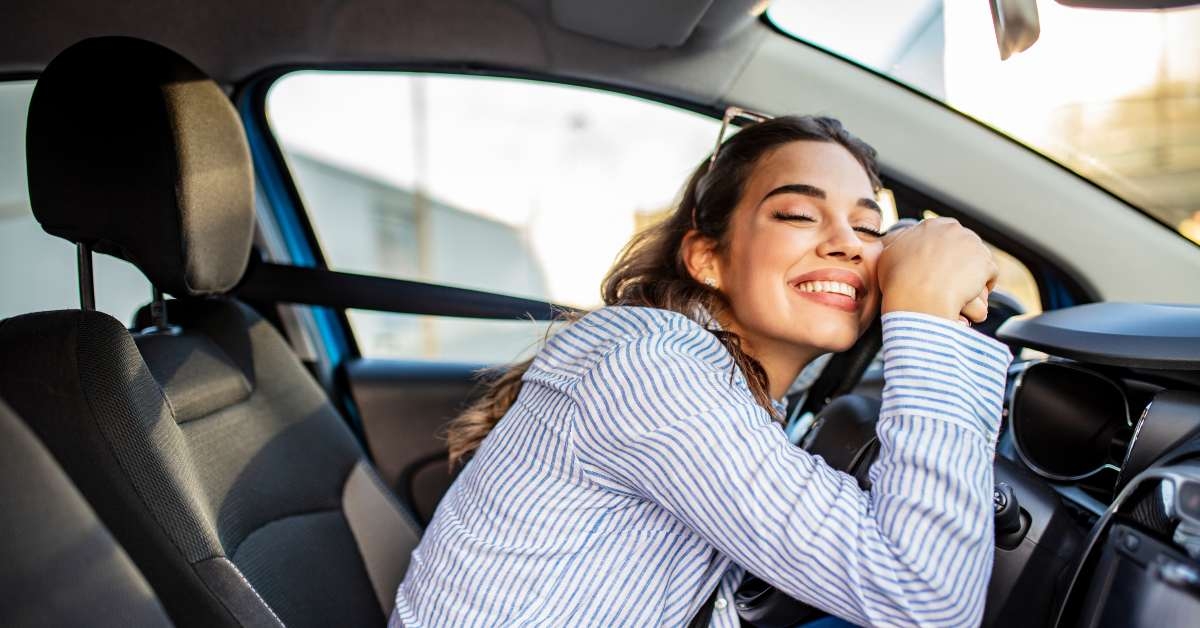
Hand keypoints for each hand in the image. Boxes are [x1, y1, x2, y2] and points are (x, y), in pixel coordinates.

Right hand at [878, 218, 997, 324]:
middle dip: (959, 261)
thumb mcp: (888, 254)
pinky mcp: (986, 264)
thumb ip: (898, 244)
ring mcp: (973, 245)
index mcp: (932, 225)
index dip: (942, 251)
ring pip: (977, 260)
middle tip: (948, 281)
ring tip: (958, 292)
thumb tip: (894, 242)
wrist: (918, 297)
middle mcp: (955, 230)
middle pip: (964, 245)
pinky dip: (982, 288)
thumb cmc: (899, 279)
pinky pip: (990, 276)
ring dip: (971, 274)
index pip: (945, 233)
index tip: (937, 266)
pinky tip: (969, 297)